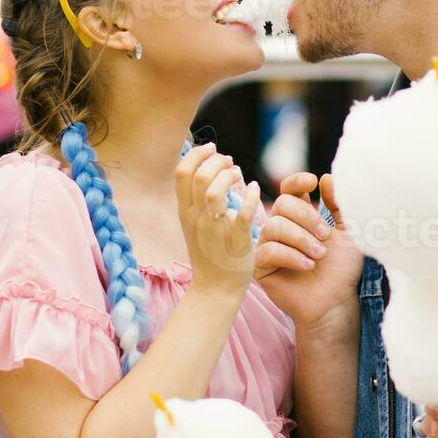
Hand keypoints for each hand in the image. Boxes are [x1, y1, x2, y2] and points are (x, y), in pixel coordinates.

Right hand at [174, 142, 259, 295]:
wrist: (216, 288)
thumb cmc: (209, 252)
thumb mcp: (194, 223)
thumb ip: (197, 199)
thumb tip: (207, 168)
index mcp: (185, 211)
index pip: (182, 172)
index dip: (197, 154)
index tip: (213, 149)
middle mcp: (195, 218)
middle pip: (198, 176)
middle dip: (216, 160)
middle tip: (230, 161)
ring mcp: (213, 230)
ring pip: (215, 191)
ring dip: (229, 176)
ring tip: (239, 173)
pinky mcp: (234, 241)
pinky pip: (243, 213)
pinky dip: (251, 196)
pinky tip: (256, 189)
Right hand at [254, 173, 361, 332]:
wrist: (336, 301)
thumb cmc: (342, 268)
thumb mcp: (348, 232)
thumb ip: (339, 205)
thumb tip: (326, 177)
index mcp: (300, 215)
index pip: (288, 189)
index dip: (296, 181)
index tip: (312, 182)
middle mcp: (281, 227)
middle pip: (282, 203)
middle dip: (307, 217)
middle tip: (326, 236)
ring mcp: (268, 245)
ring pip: (274, 226)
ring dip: (301, 239)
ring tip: (319, 256)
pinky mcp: (260, 266)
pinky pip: (268, 250)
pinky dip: (290, 255)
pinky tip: (308, 265)